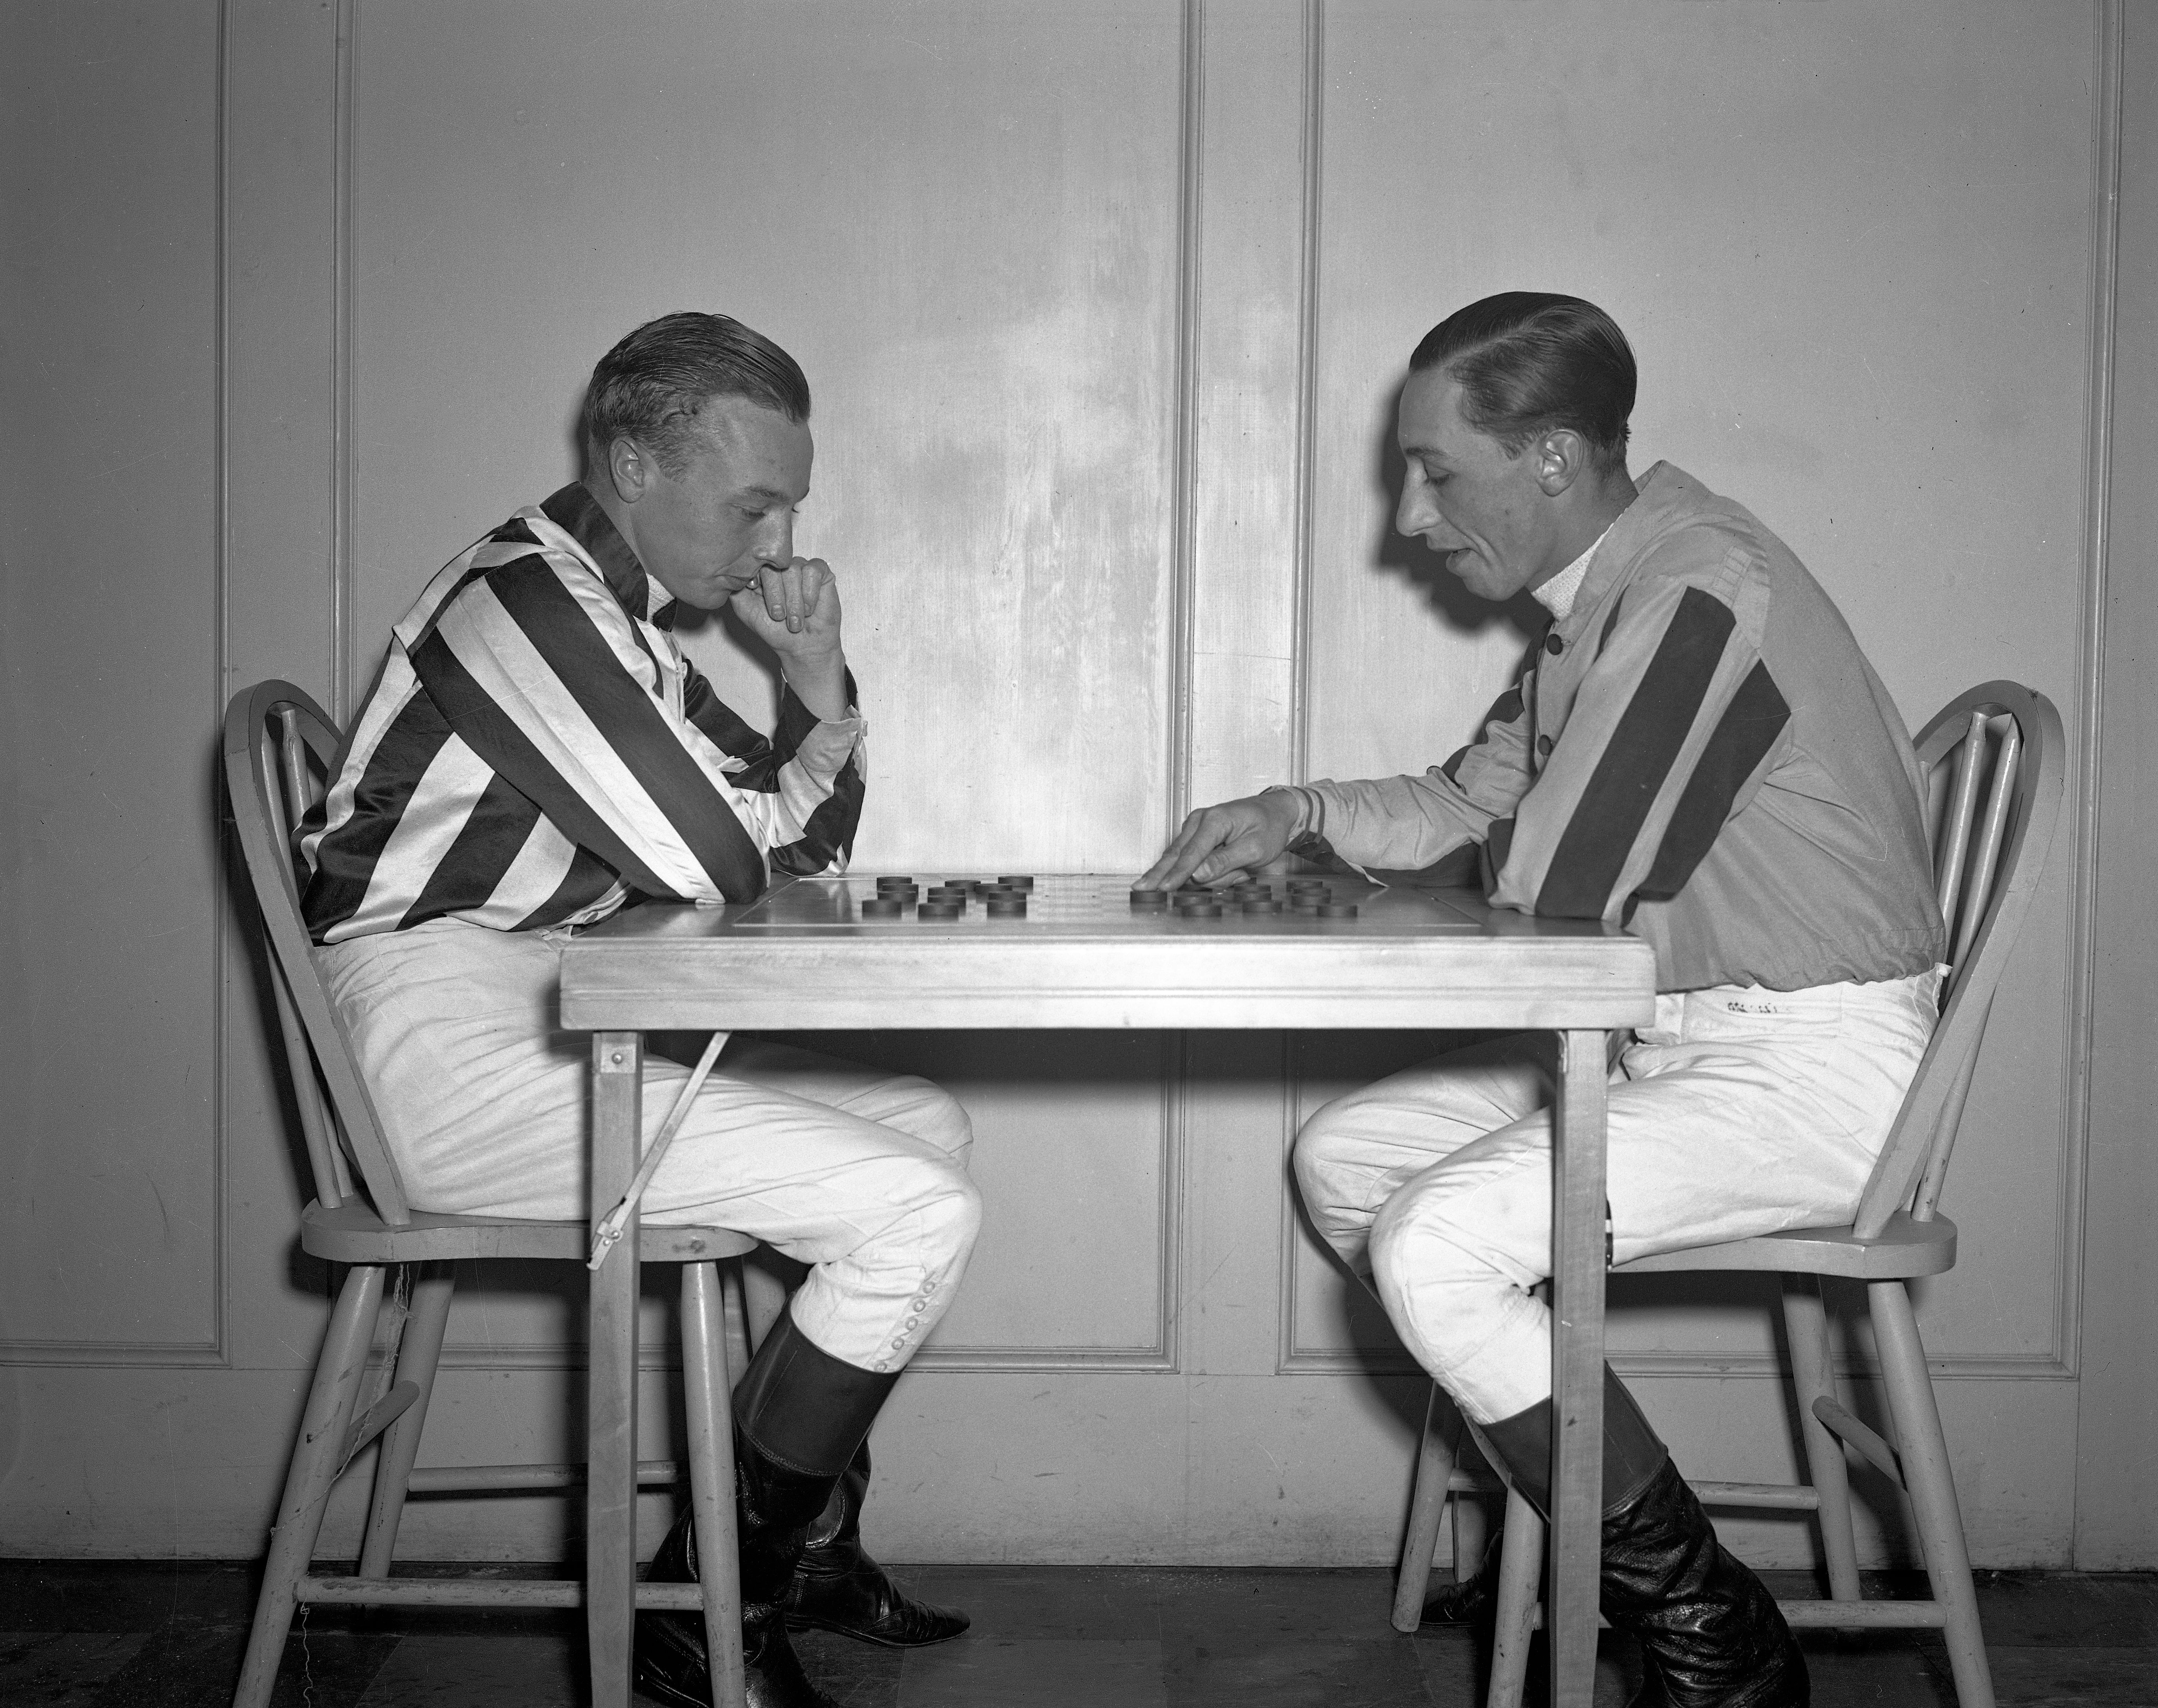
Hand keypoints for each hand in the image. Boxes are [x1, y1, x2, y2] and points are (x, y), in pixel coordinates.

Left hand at [730, 558, 847, 719]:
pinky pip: (813, 571)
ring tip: (796, 619)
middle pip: (773, 566)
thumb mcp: (746, 610)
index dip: (758, 582)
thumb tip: (732, 569)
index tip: (759, 600)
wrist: (803, 647)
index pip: (755, 563)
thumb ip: (736, 588)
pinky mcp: (820, 572)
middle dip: (775, 595)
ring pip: (794, 569)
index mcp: (762, 573)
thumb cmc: (776, 631)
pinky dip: (810, 593)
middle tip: (779, 616)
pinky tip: (810, 608)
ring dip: (794, 600)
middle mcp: (781, 566)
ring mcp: (801, 567)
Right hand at [1138, 791, 1302, 891]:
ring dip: (1208, 875)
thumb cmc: (1269, 827)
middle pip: (1176, 854)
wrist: (1275, 812)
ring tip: (1243, 872)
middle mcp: (1200, 821)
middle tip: (1140, 888)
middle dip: (1162, 874)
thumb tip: (1198, 874)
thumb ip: (1226, 861)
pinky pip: (1191, 859)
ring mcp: (1196, 827)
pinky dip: (1205, 871)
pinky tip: (1233, 872)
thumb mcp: (1255, 848)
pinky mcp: (1197, 836)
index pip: (1191, 853)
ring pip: (1184, 860)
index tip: (1163, 888)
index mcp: (1214, 820)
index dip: (1177, 874)